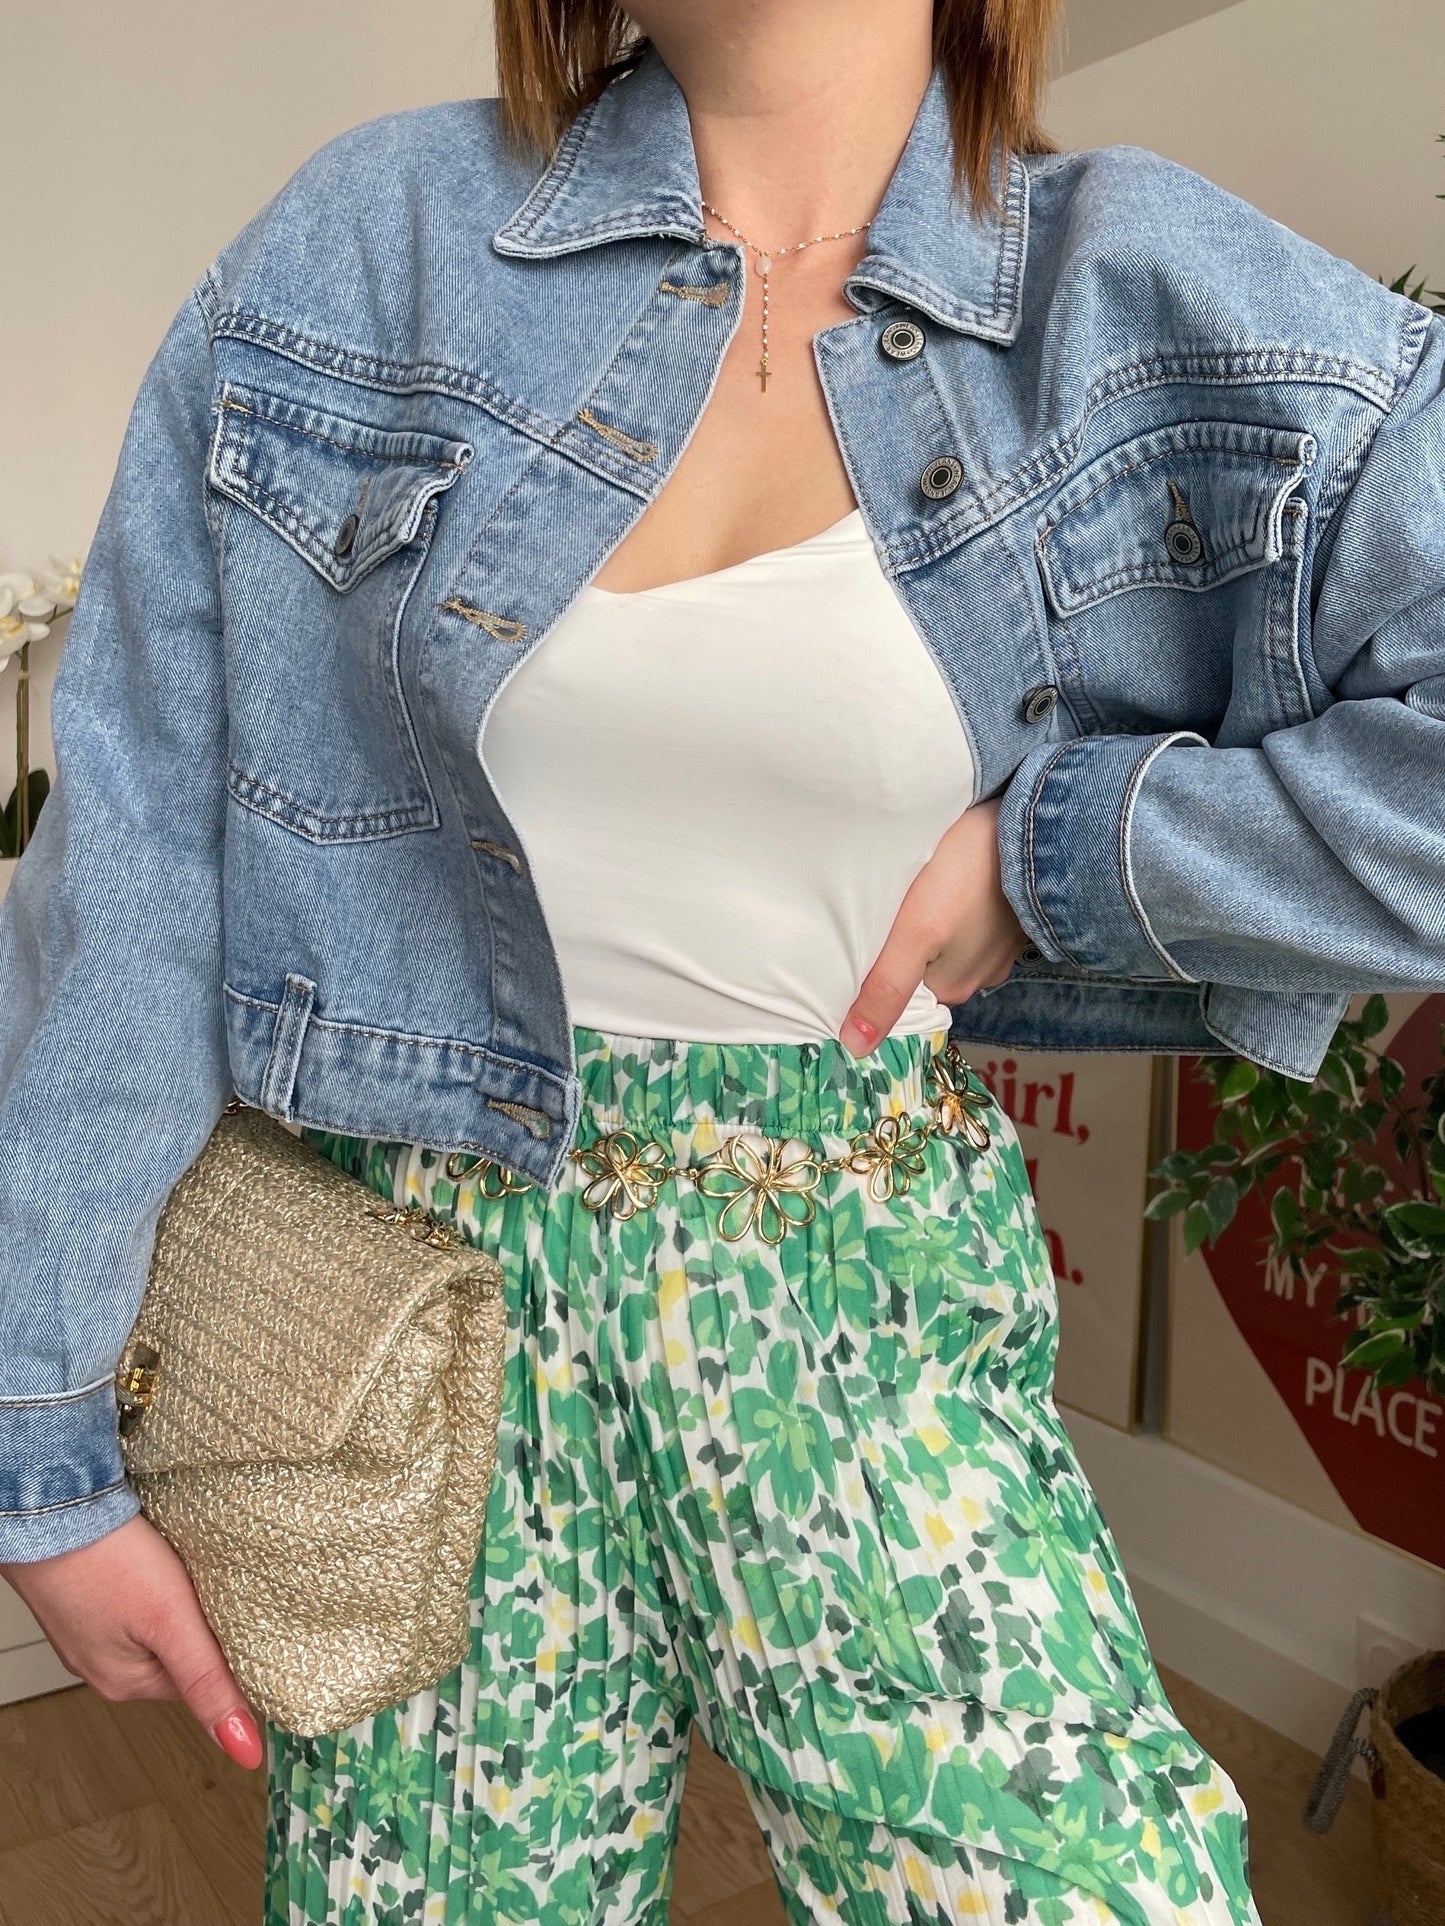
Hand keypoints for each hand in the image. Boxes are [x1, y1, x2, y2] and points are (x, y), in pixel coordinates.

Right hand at [0, 1512, 264, 1769]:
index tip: (239, 1621)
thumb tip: (244, 1748)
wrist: (51, 1508)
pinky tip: (150, 1566)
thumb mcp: (173, 1624)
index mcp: (125, 1684)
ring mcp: (90, 1633)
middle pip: (179, 1657)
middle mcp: (103, 1667)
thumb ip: (210, 1684)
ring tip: (177, 1575)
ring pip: (156, 1630)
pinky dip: (149, 1588)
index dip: (226, 1653)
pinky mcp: (86, 1601)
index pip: (201, 1686)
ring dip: (174, 1606)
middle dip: (199, 1628)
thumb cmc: (105, 1561)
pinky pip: (132, 1606)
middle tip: (204, 1589)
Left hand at [839, 797, 1030, 1054]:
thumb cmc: (965, 875)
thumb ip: (886, 988)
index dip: (873, 973)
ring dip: (925, 923)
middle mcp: (981, 974)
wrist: (1033, 822)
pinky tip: (943, 882)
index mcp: (954, 988)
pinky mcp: (1009, 911)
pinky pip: (968, 918)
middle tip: (878, 910)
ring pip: (945, 942)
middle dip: (898, 947)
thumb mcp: (915, 932)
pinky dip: (951, 904)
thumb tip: (855, 1048)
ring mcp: (1000, 943)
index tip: (853, 943)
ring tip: (908, 892)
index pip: (899, 995)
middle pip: (921, 969)